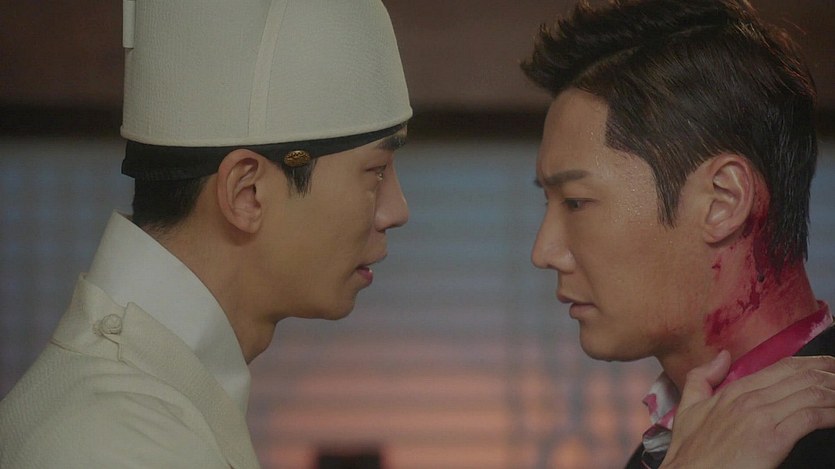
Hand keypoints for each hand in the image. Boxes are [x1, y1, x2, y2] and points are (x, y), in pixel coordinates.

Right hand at [659, 352, 834, 468]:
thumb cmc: (690, 453)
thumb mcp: (687, 409)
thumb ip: (700, 378)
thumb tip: (723, 356)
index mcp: (733, 390)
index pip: (782, 367)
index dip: (811, 364)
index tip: (828, 366)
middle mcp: (750, 398)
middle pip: (801, 376)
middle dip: (829, 373)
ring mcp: (761, 416)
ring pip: (809, 393)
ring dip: (834, 392)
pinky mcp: (773, 439)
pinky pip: (811, 417)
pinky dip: (830, 413)